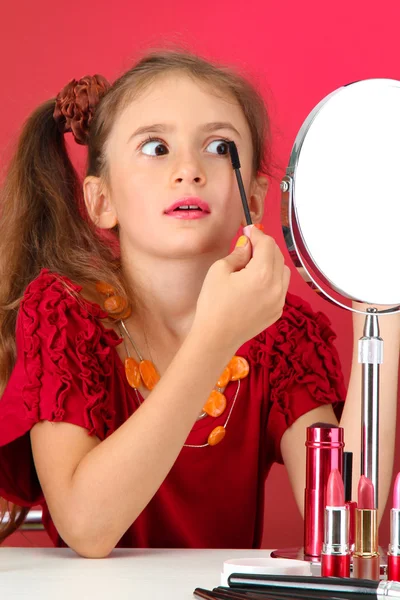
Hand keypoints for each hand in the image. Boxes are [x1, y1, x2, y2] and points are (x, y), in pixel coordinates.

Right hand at [193, 226, 290, 350]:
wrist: (216, 338)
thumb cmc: (213, 305)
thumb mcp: (219, 271)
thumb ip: (238, 254)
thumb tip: (247, 245)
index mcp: (262, 274)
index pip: (267, 244)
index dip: (257, 234)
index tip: (248, 230)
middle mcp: (276, 286)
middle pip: (278, 255)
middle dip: (265, 247)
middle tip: (248, 246)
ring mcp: (279, 301)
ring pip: (283, 271)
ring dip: (271, 262)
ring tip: (253, 265)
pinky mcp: (277, 311)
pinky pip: (281, 288)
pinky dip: (272, 279)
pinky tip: (255, 283)